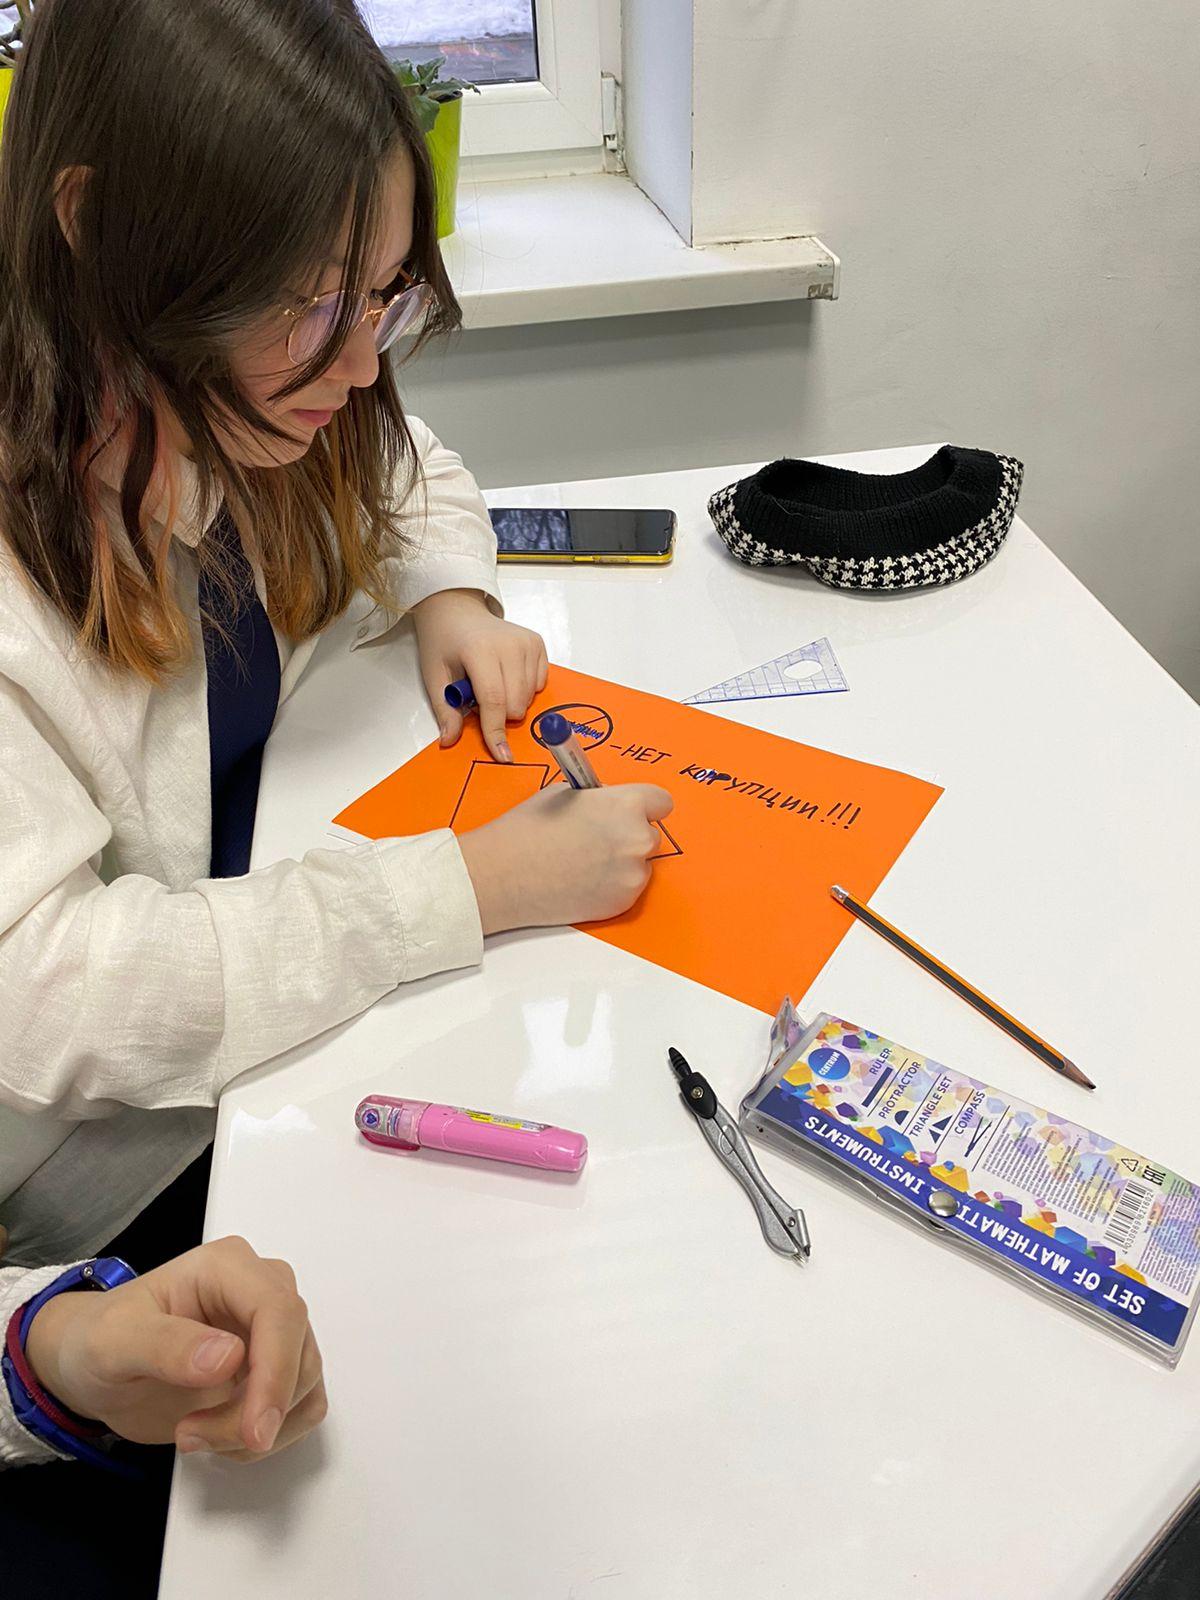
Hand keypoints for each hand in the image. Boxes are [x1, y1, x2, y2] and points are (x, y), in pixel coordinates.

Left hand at [24, 1236, 325, 1461]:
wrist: (93, 1369)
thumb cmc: (99, 1341)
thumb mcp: (114, 1341)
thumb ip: (166, 1345)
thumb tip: (228, 1358)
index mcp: (226, 1268)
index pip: (279, 1309)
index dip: (277, 1370)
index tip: (256, 1427)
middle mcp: (260, 1292)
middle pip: (299, 1352)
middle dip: (254, 1410)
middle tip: (192, 1436)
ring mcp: (271, 1333)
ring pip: (304, 1387)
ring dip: (253, 1429)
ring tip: (193, 1434)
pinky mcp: (274, 1370)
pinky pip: (300, 1408)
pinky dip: (263, 1436)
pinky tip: (217, 1436)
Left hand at [412, 588, 547, 761]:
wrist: (457, 610)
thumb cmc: (443, 642)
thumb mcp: (434, 676)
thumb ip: (446, 710)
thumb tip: (450, 741)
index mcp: (479, 650)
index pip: (494, 701)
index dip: (496, 731)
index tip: (501, 755)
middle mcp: (509, 645)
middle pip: (515, 704)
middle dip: (498, 715)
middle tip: (477, 696)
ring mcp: (527, 643)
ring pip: (529, 698)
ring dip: (510, 702)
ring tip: (490, 681)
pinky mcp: (537, 643)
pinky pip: (539, 685)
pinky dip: (523, 689)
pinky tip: (506, 675)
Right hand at [458, 782, 673, 933]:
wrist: (504, 875)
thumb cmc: (527, 830)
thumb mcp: (564, 794)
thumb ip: (599, 799)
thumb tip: (610, 806)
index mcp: (626, 805)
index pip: (661, 802)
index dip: (643, 805)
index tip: (628, 812)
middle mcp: (638, 839)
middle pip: (650, 834)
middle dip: (628, 835)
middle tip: (595, 839)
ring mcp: (633, 875)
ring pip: (640, 863)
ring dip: (621, 862)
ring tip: (583, 862)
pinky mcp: (623, 902)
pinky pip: (627, 887)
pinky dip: (611, 885)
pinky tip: (580, 881)